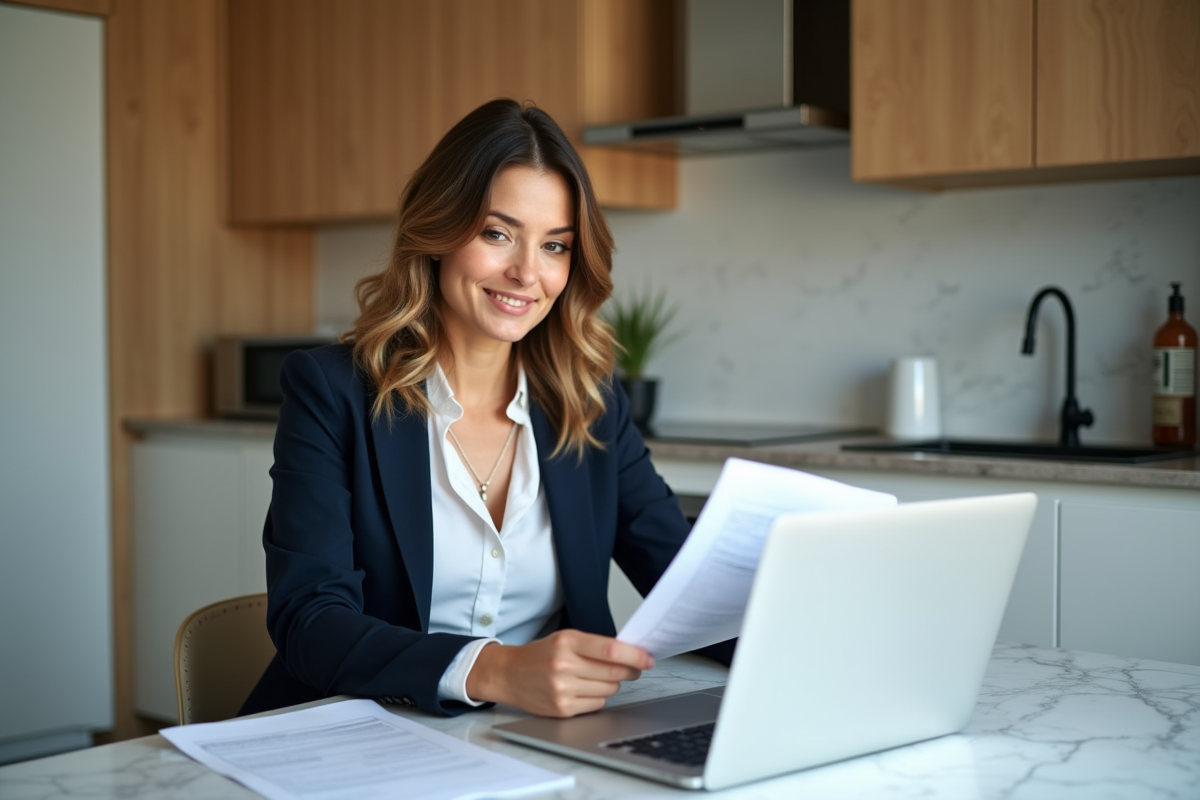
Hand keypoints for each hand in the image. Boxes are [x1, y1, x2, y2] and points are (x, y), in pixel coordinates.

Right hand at [465, 629, 653, 717]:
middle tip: (634, 668)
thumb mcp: (565, 639)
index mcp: (567, 642)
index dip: (635, 656)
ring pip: (608, 690)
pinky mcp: (562, 709)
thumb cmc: (540, 655)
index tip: (648, 659)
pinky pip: (597, 704)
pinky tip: (584, 689)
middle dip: (630, 670)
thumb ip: (594, 645)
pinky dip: (597, 697)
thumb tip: (630, 654)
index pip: (611, 650)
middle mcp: (564, 666)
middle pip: (614, 672)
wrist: (509, 674)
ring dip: (611, 684)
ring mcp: (562, 689)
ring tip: (595, 677)